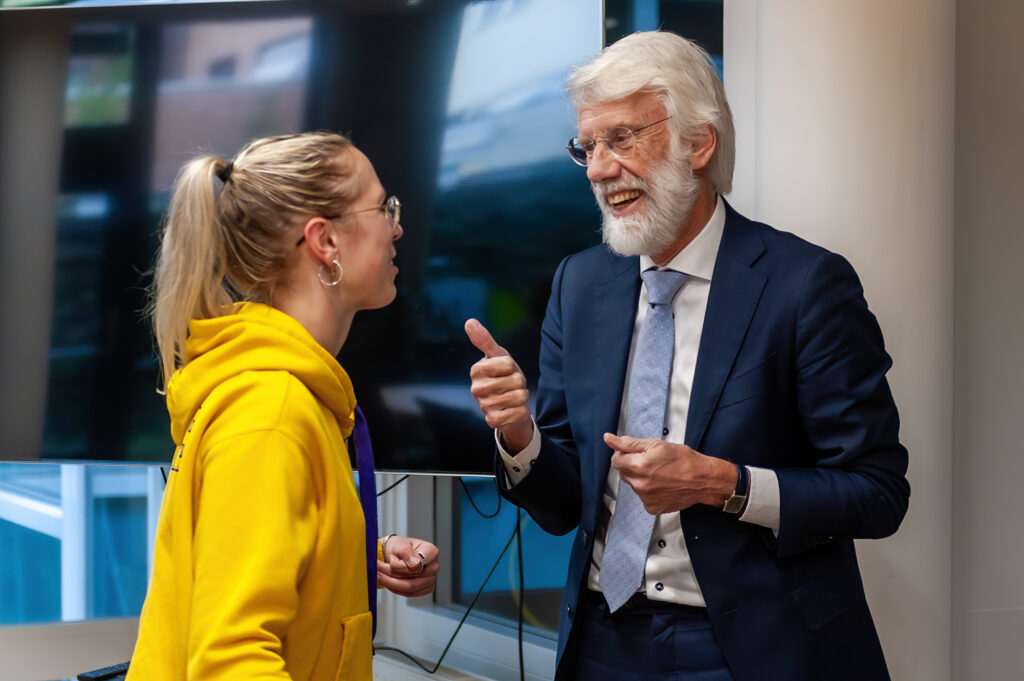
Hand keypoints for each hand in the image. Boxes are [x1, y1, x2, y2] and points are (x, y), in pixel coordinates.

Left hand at [377, 535, 439, 597]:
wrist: (394, 552)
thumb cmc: (398, 546)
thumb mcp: (399, 544)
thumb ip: (406, 552)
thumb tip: (414, 564)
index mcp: (431, 552)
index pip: (416, 566)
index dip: (400, 566)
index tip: (388, 561)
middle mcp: (434, 566)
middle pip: (412, 579)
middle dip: (392, 575)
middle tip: (378, 569)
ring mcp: (430, 579)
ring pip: (409, 588)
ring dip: (391, 582)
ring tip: (380, 574)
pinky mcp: (425, 588)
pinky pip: (408, 594)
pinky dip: (395, 589)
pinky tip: (388, 580)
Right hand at [465, 318, 532, 451]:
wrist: (510, 402)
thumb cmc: (503, 375)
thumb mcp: (498, 355)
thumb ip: (484, 340)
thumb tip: (469, 322)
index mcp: (477, 370)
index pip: (507, 363)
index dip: (512, 366)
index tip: (506, 369)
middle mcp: (476, 389)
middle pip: (513, 380)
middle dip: (519, 382)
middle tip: (512, 384)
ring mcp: (483, 406)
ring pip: (516, 397)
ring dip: (521, 397)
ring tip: (512, 395)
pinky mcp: (492, 420)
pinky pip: (513, 413)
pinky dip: (519, 411)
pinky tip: (512, 409)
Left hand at [603, 433, 735, 514]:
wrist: (703, 480)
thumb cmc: (684, 460)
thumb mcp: (656, 445)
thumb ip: (629, 443)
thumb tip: (608, 439)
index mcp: (638, 466)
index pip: (616, 460)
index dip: (625, 455)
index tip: (638, 454)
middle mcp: (639, 484)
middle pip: (624, 473)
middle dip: (633, 466)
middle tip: (653, 463)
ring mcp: (645, 498)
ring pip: (634, 485)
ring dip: (642, 479)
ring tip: (661, 474)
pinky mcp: (652, 508)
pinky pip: (643, 497)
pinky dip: (650, 492)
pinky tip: (663, 486)